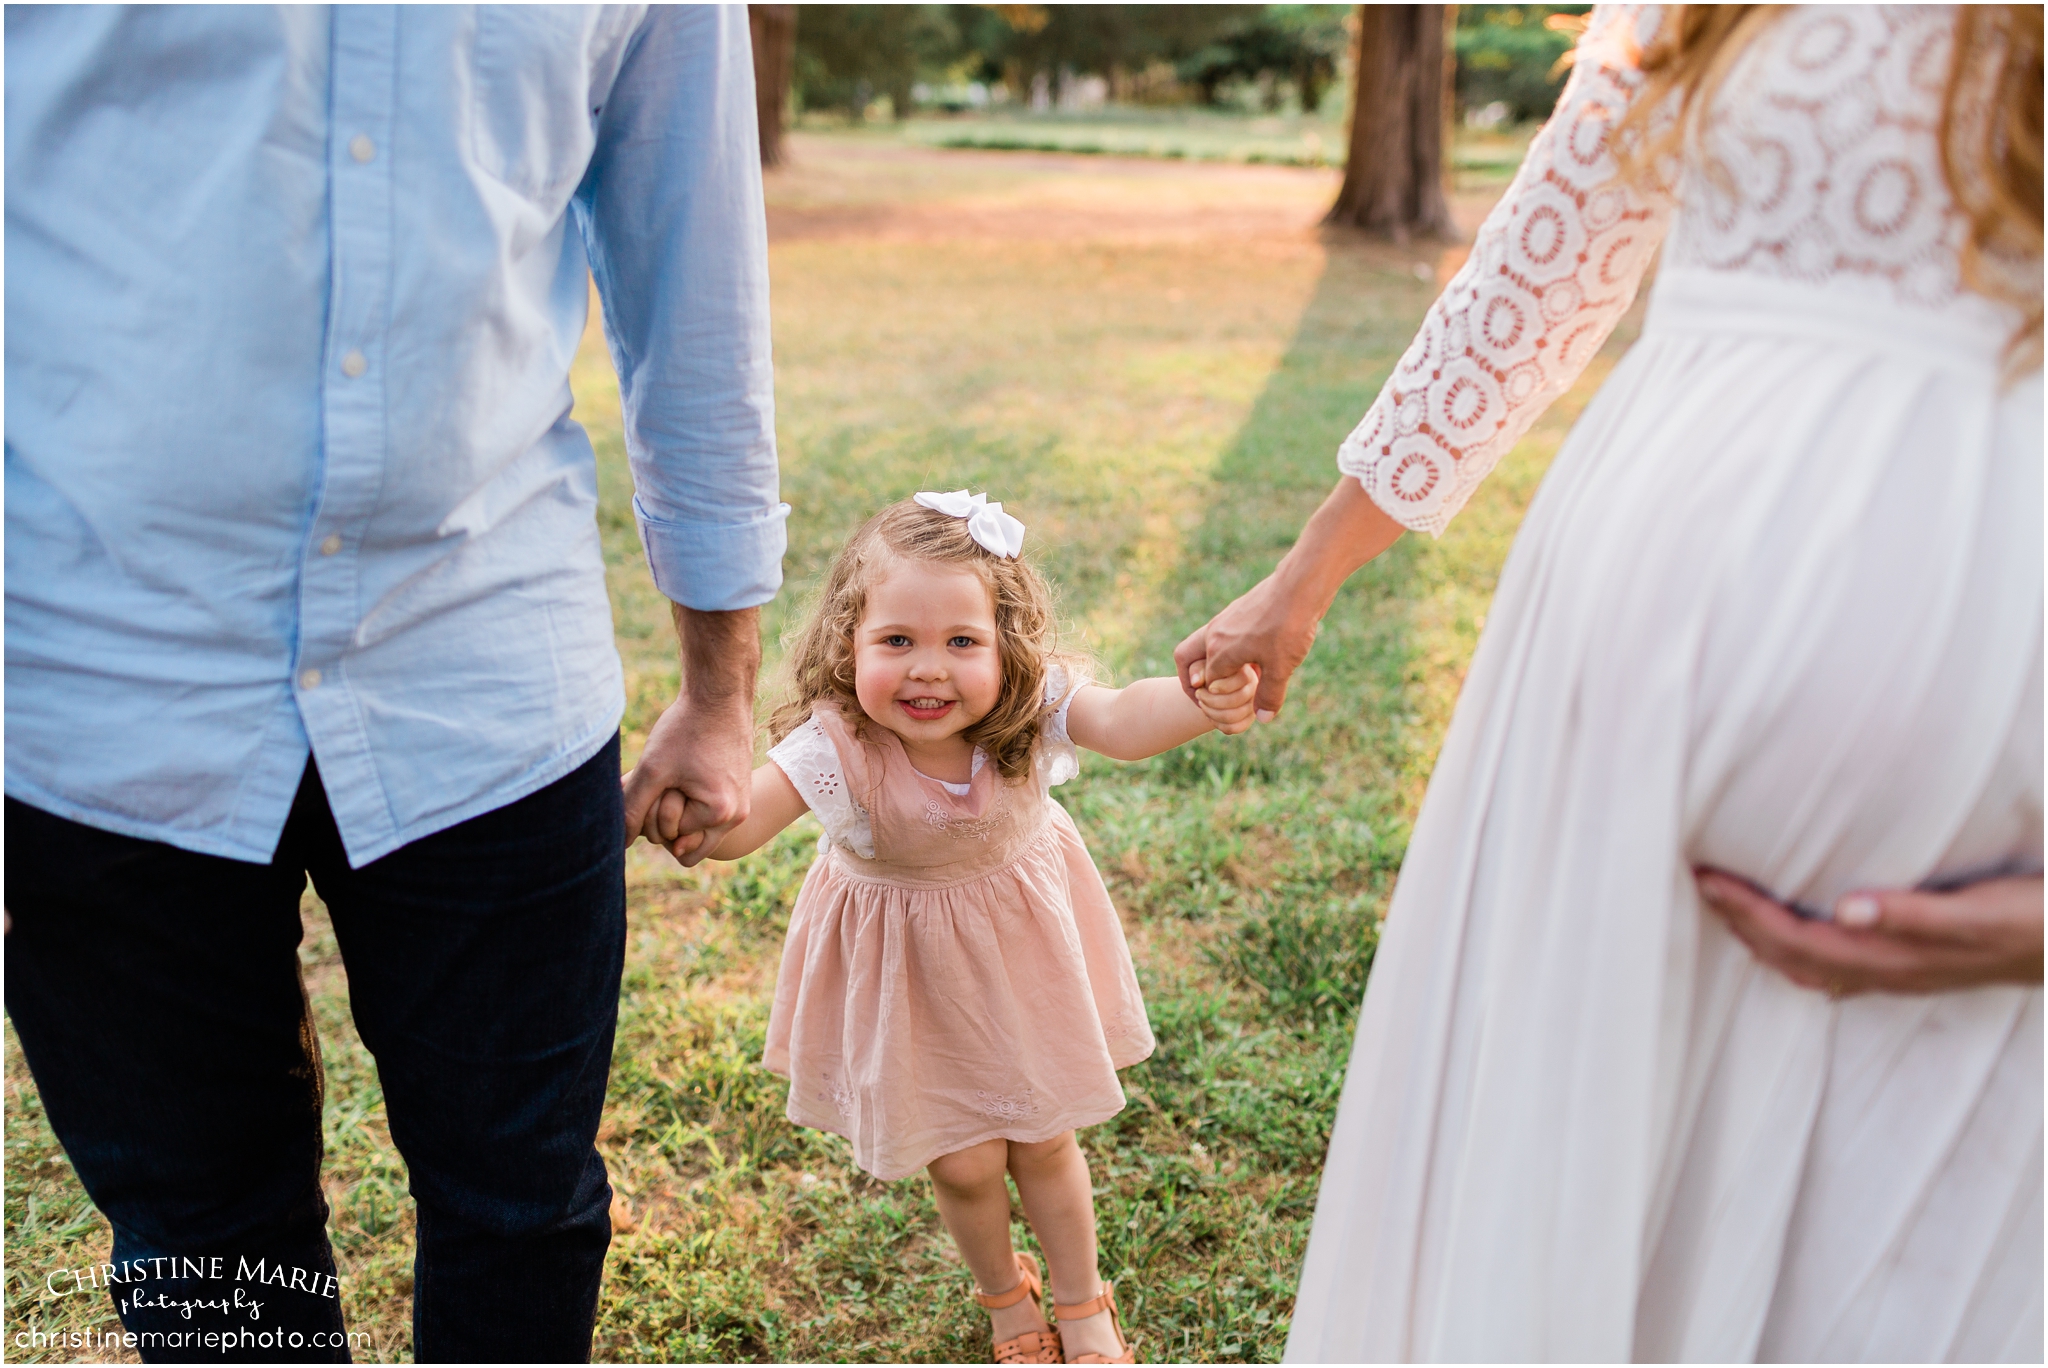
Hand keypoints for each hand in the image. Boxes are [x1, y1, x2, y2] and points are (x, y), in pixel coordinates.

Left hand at [622, 690, 754, 863]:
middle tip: (666, 780)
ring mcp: (741, 806)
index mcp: (720, 814)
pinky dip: (690, 801)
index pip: (669, 837)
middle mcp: (737, 816)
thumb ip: (632, 809)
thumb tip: (621, 843)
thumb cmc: (686, 729)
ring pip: (695, 832)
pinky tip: (685, 775)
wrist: (719, 696)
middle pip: (685, 845)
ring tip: (675, 779)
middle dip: (665, 818)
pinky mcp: (739, 795)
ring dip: (678, 811)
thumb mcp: (652, 770)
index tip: (659, 779)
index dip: (652, 811)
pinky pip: (707, 816)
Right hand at [1173, 476, 1402, 721]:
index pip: (1205, 684)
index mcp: (1219, 651)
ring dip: (1216, 664)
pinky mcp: (1239, 611)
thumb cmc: (1288, 626)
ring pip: (1207, 646)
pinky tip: (1255, 657)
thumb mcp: (1281, 667)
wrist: (1301, 585)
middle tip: (1208, 696)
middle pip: (1189, 659)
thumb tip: (1263, 718)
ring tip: (1235, 679)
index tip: (1225, 711)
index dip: (1212, 700)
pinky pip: (1224, 635)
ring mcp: (1226, 619)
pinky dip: (1230, 650)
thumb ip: (1269, 695)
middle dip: (1195, 680)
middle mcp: (1215, 633)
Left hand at [1193, 663, 1259, 734]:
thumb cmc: (1208, 671)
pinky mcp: (1248, 719)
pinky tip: (1209, 715)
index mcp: (1247, 670)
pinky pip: (1234, 728)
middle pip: (1238, 699)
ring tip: (1202, 704)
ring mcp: (1254, 705)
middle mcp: (1255, 687)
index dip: (1224, 686)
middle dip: (1211, 700)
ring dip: (1211, 713)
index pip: (1243, 679)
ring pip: (1233, 716)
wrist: (1213, 685)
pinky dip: (1218, 724)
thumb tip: (1195, 682)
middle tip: (1198, 694)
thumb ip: (1198, 670)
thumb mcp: (1201, 665)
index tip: (1208, 687)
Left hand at [1695, 868, 2044, 996]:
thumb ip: (1911, 914)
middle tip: (1699, 883)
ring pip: (1809, 963)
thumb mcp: (1976, 913)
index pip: (1794, 937)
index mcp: (1889, 959)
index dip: (1746, 911)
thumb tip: (1845, 909)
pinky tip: (1796, 944)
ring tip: (1727, 908)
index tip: (1708, 879)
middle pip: (1790, 953)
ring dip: (1763, 936)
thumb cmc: (2033, 922)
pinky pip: (1838, 968)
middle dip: (1740, 921)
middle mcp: (1886, 974)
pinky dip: (1801, 952)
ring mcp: (1899, 975)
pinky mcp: (1915, 966)